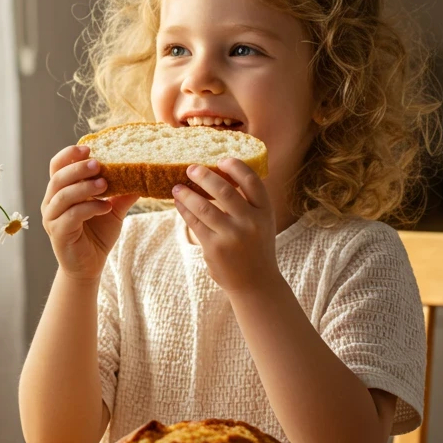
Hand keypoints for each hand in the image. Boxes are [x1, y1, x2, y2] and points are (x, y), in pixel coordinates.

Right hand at [41, 145, 138, 282]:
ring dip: (84, 187)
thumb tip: (142, 173)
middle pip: (58, 177)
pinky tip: (105, 207)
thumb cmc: (97, 235)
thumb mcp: (113, 209)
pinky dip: (89, 208)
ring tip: (105, 184)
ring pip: (63, 195)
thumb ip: (122, 192)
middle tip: (98, 164)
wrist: (89, 266)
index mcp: (61, 191)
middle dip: (78, 168)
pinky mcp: (58, 233)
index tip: (89, 148)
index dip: (69, 155)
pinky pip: (71, 215)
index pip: (58, 166)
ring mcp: (52, 218)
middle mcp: (51, 202)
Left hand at [172, 158, 279, 294]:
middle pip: (224, 191)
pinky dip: (184, 211)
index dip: (235, 167)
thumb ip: (248, 202)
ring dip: (187, 194)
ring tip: (177, 187)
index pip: (252, 181)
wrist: (256, 283)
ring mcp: (232, 236)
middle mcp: (251, 222)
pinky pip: (195, 223)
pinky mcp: (215, 248)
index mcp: (265, 211)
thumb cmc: (255, 246)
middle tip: (191, 168)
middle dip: (204, 176)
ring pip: (204, 207)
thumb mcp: (261, 222)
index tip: (221, 160)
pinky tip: (178, 203)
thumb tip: (218, 173)